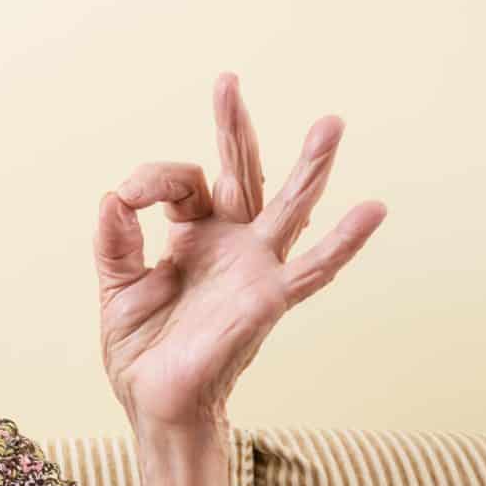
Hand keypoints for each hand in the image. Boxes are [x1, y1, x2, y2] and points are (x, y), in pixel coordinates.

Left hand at [93, 73, 386, 442]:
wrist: (157, 404)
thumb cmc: (142, 351)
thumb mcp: (117, 288)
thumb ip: (115, 242)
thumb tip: (112, 195)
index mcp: (191, 236)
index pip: (182, 182)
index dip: (153, 179)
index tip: (127, 199)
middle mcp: (228, 244)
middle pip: (240, 173)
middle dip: (234, 128)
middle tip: (227, 81)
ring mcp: (252, 268)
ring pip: (288, 207)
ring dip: (308, 166)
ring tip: (331, 123)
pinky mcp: (267, 299)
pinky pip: (313, 268)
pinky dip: (344, 242)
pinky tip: (373, 209)